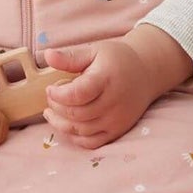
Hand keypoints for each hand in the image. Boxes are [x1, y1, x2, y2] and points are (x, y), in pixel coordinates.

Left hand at [40, 38, 158, 149]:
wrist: (146, 72)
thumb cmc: (116, 59)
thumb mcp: (94, 51)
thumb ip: (70, 56)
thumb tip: (47, 55)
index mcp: (106, 79)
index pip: (78, 94)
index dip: (58, 94)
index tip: (50, 88)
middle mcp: (113, 102)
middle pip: (77, 114)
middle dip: (56, 107)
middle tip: (51, 97)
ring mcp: (116, 120)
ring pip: (81, 130)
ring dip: (61, 123)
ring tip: (52, 110)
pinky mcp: (117, 131)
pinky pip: (92, 142)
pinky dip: (75, 137)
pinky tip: (67, 124)